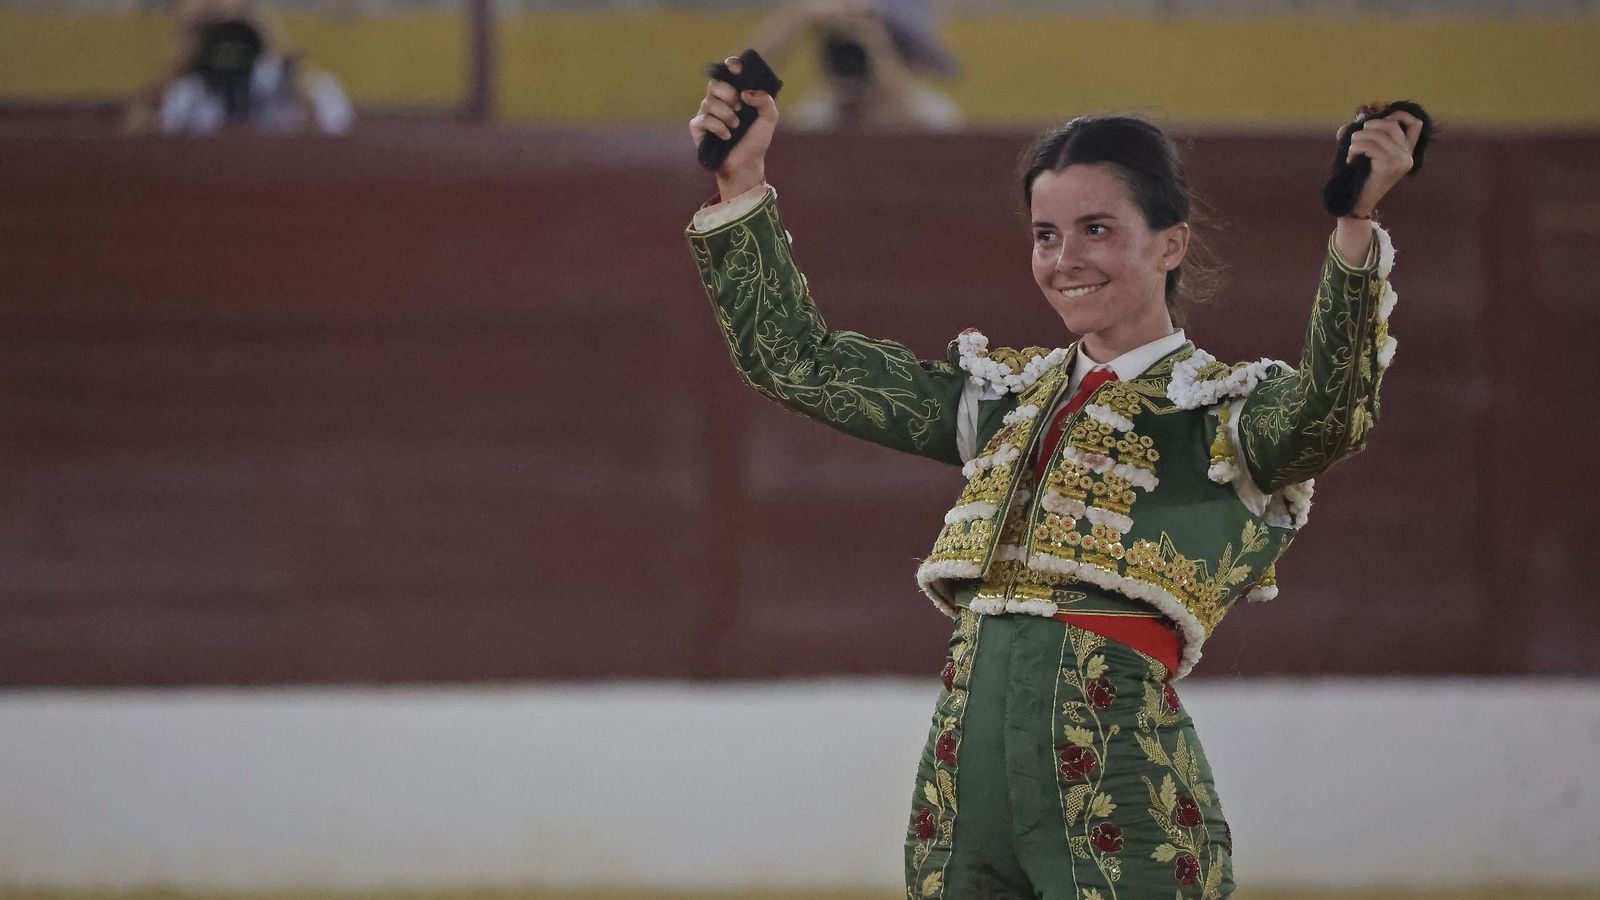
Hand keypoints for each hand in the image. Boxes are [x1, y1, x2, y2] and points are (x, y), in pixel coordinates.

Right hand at [689, 56, 778, 199]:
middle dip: (727, 93)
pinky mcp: (698, 127)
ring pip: (709, 102)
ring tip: (735, 127)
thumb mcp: (769, 118)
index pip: (727, 72)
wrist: (746, 164)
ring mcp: (707, 113)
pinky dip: (717, 127)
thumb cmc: (756, 141)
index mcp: (734, 94)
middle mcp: (719, 101)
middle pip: (714, 83)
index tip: (737, 70)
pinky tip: (726, 136)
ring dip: (726, 115)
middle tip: (739, 107)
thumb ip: (765, 101)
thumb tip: (746, 93)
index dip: (730, 66)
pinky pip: (704, 119)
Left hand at [1339, 109, 1423, 216]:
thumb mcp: (1367, 154)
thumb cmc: (1360, 177)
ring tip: (1351, 147)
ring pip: (1378, 135)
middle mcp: (1407, 156)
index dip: (1400, 113)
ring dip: (1358, 137)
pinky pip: (1369, 146)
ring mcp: (1400, 161)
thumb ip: (1363, 136)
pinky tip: (1351, 157)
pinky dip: (1356, 148)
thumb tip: (1350, 122)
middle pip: (1392, 125)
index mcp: (1407, 152)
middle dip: (1370, 125)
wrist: (1358, 203)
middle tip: (1356, 136)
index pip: (1416, 124)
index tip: (1381, 112)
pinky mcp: (1388, 166)